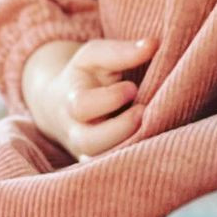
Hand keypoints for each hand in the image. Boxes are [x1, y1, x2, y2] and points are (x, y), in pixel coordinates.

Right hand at [25, 37, 155, 160]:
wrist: (63, 104)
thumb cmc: (85, 76)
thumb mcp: (95, 56)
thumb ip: (120, 51)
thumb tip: (153, 44)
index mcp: (71, 103)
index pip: (82, 106)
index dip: (109, 98)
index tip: (132, 87)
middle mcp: (76, 133)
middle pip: (90, 142)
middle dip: (120, 129)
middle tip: (143, 111)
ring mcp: (87, 153)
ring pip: (103, 163)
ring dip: (129, 148)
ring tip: (151, 127)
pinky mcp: (101, 166)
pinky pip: (114, 172)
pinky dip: (133, 162)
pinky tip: (153, 146)